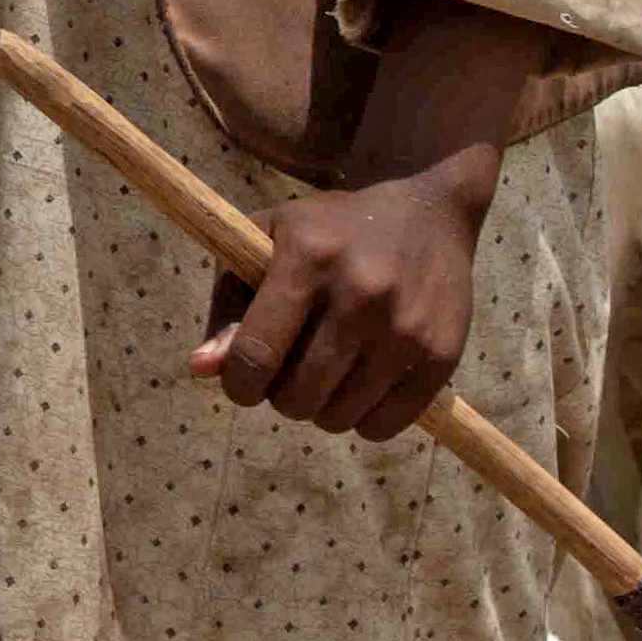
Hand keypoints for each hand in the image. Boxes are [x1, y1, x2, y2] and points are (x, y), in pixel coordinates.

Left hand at [194, 161, 493, 439]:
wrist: (428, 213)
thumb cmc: (328, 232)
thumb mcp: (267, 242)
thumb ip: (229, 306)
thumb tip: (199, 369)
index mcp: (307, 256)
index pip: (256, 353)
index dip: (238, 384)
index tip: (242, 382)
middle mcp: (360, 291)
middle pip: (297, 395)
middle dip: (280, 397)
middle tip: (288, 375)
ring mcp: (405, 325)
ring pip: (339, 417)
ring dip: (320, 410)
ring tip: (325, 375)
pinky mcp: (442, 354)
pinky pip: (383, 426)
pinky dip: (362, 420)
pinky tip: (360, 387)